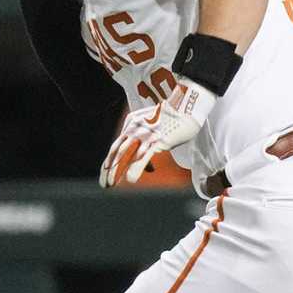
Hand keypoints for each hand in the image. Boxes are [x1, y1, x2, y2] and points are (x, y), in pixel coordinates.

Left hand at [100, 80, 216, 187]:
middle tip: (105, 184)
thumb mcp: (154, 127)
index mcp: (131, 122)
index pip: (116, 145)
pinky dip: (136, 168)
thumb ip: (147, 143)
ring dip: (116, 170)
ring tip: (111, 184)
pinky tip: (131, 180)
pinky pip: (143, 156)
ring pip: (125, 154)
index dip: (109, 161)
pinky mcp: (156, 140)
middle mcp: (134, 127)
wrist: (187, 107)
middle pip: (116, 151)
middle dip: (109, 169)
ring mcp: (144, 134)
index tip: (105, 173)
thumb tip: (148, 166)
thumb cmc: (173, 119)